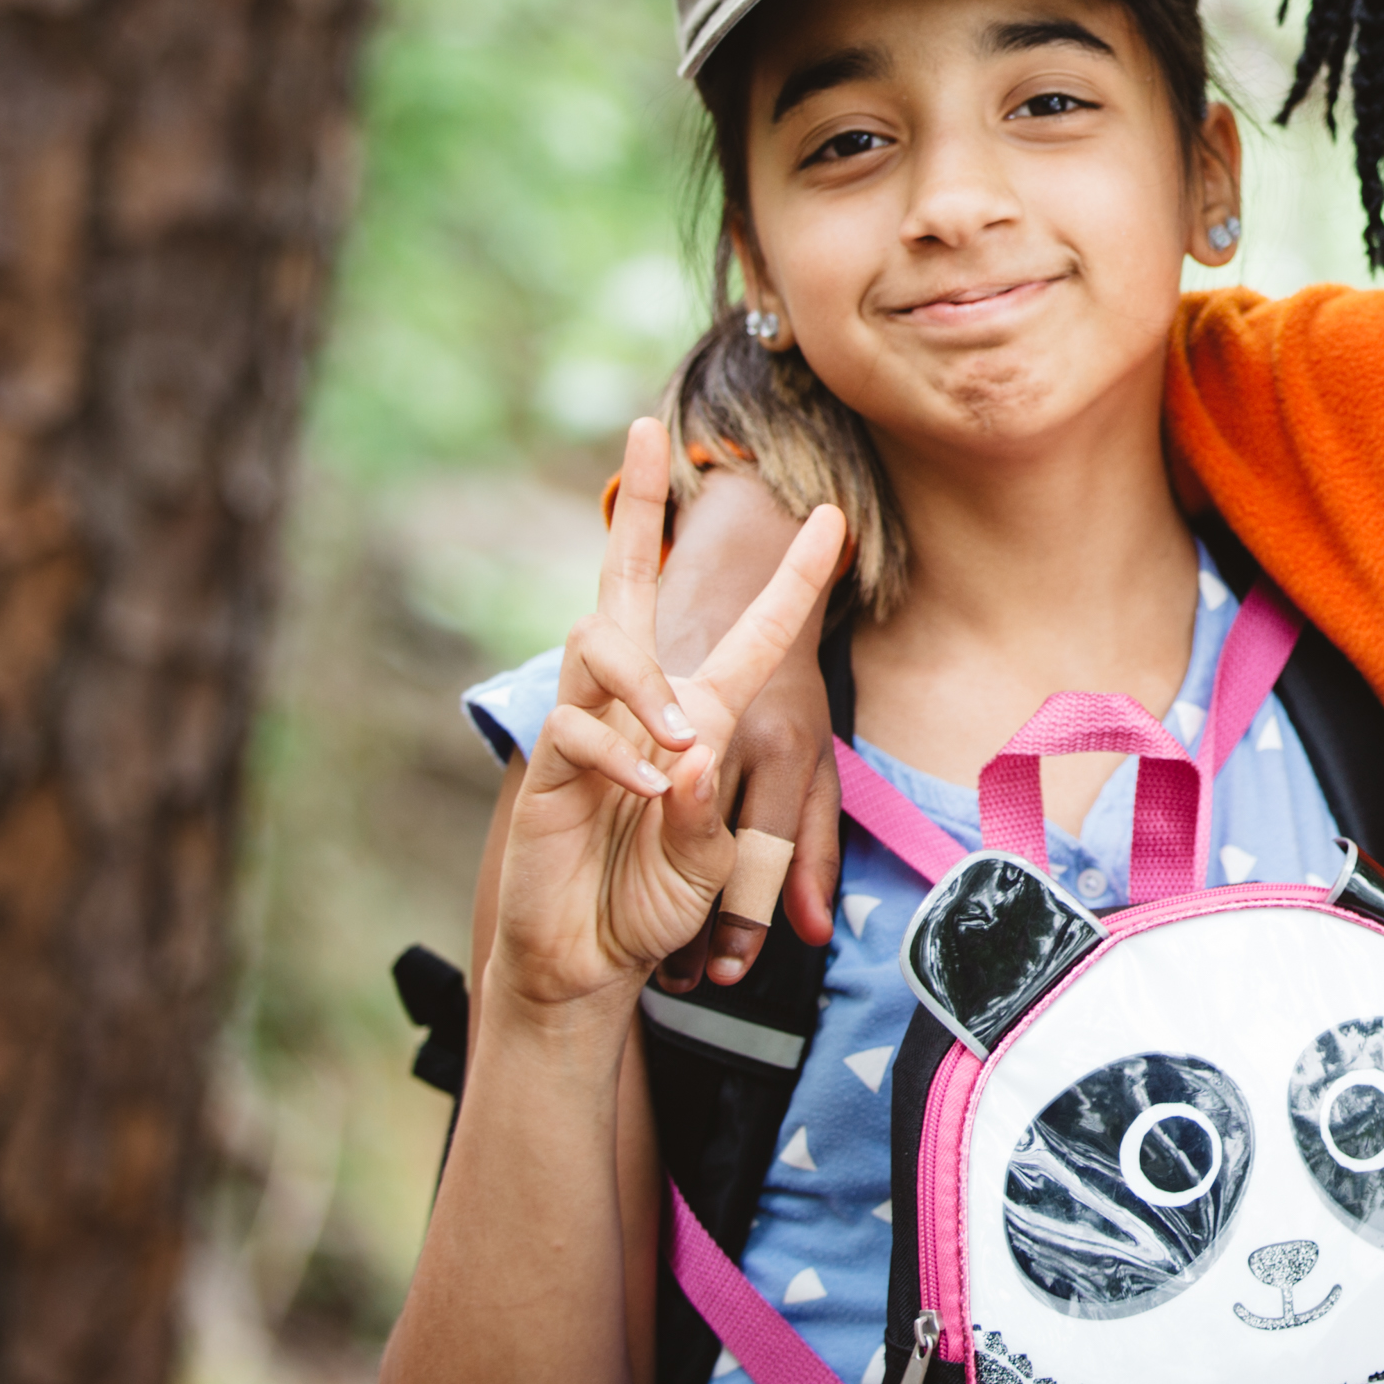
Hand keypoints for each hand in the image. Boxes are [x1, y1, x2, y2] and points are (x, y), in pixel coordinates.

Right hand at [492, 421, 844, 1019]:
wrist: (587, 957)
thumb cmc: (654, 901)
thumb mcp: (714, 863)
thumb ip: (711, 815)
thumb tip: (687, 754)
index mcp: (702, 714)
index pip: (755, 634)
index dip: (794, 579)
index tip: (833, 516)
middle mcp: (643, 701)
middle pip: (630, 579)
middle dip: (641, 502)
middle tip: (648, 426)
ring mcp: (591, 722)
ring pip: (602, 642)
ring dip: (646, 686)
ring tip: (678, 741)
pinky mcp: (550, 762)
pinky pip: (578, 726)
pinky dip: (618, 755)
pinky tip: (647, 789)